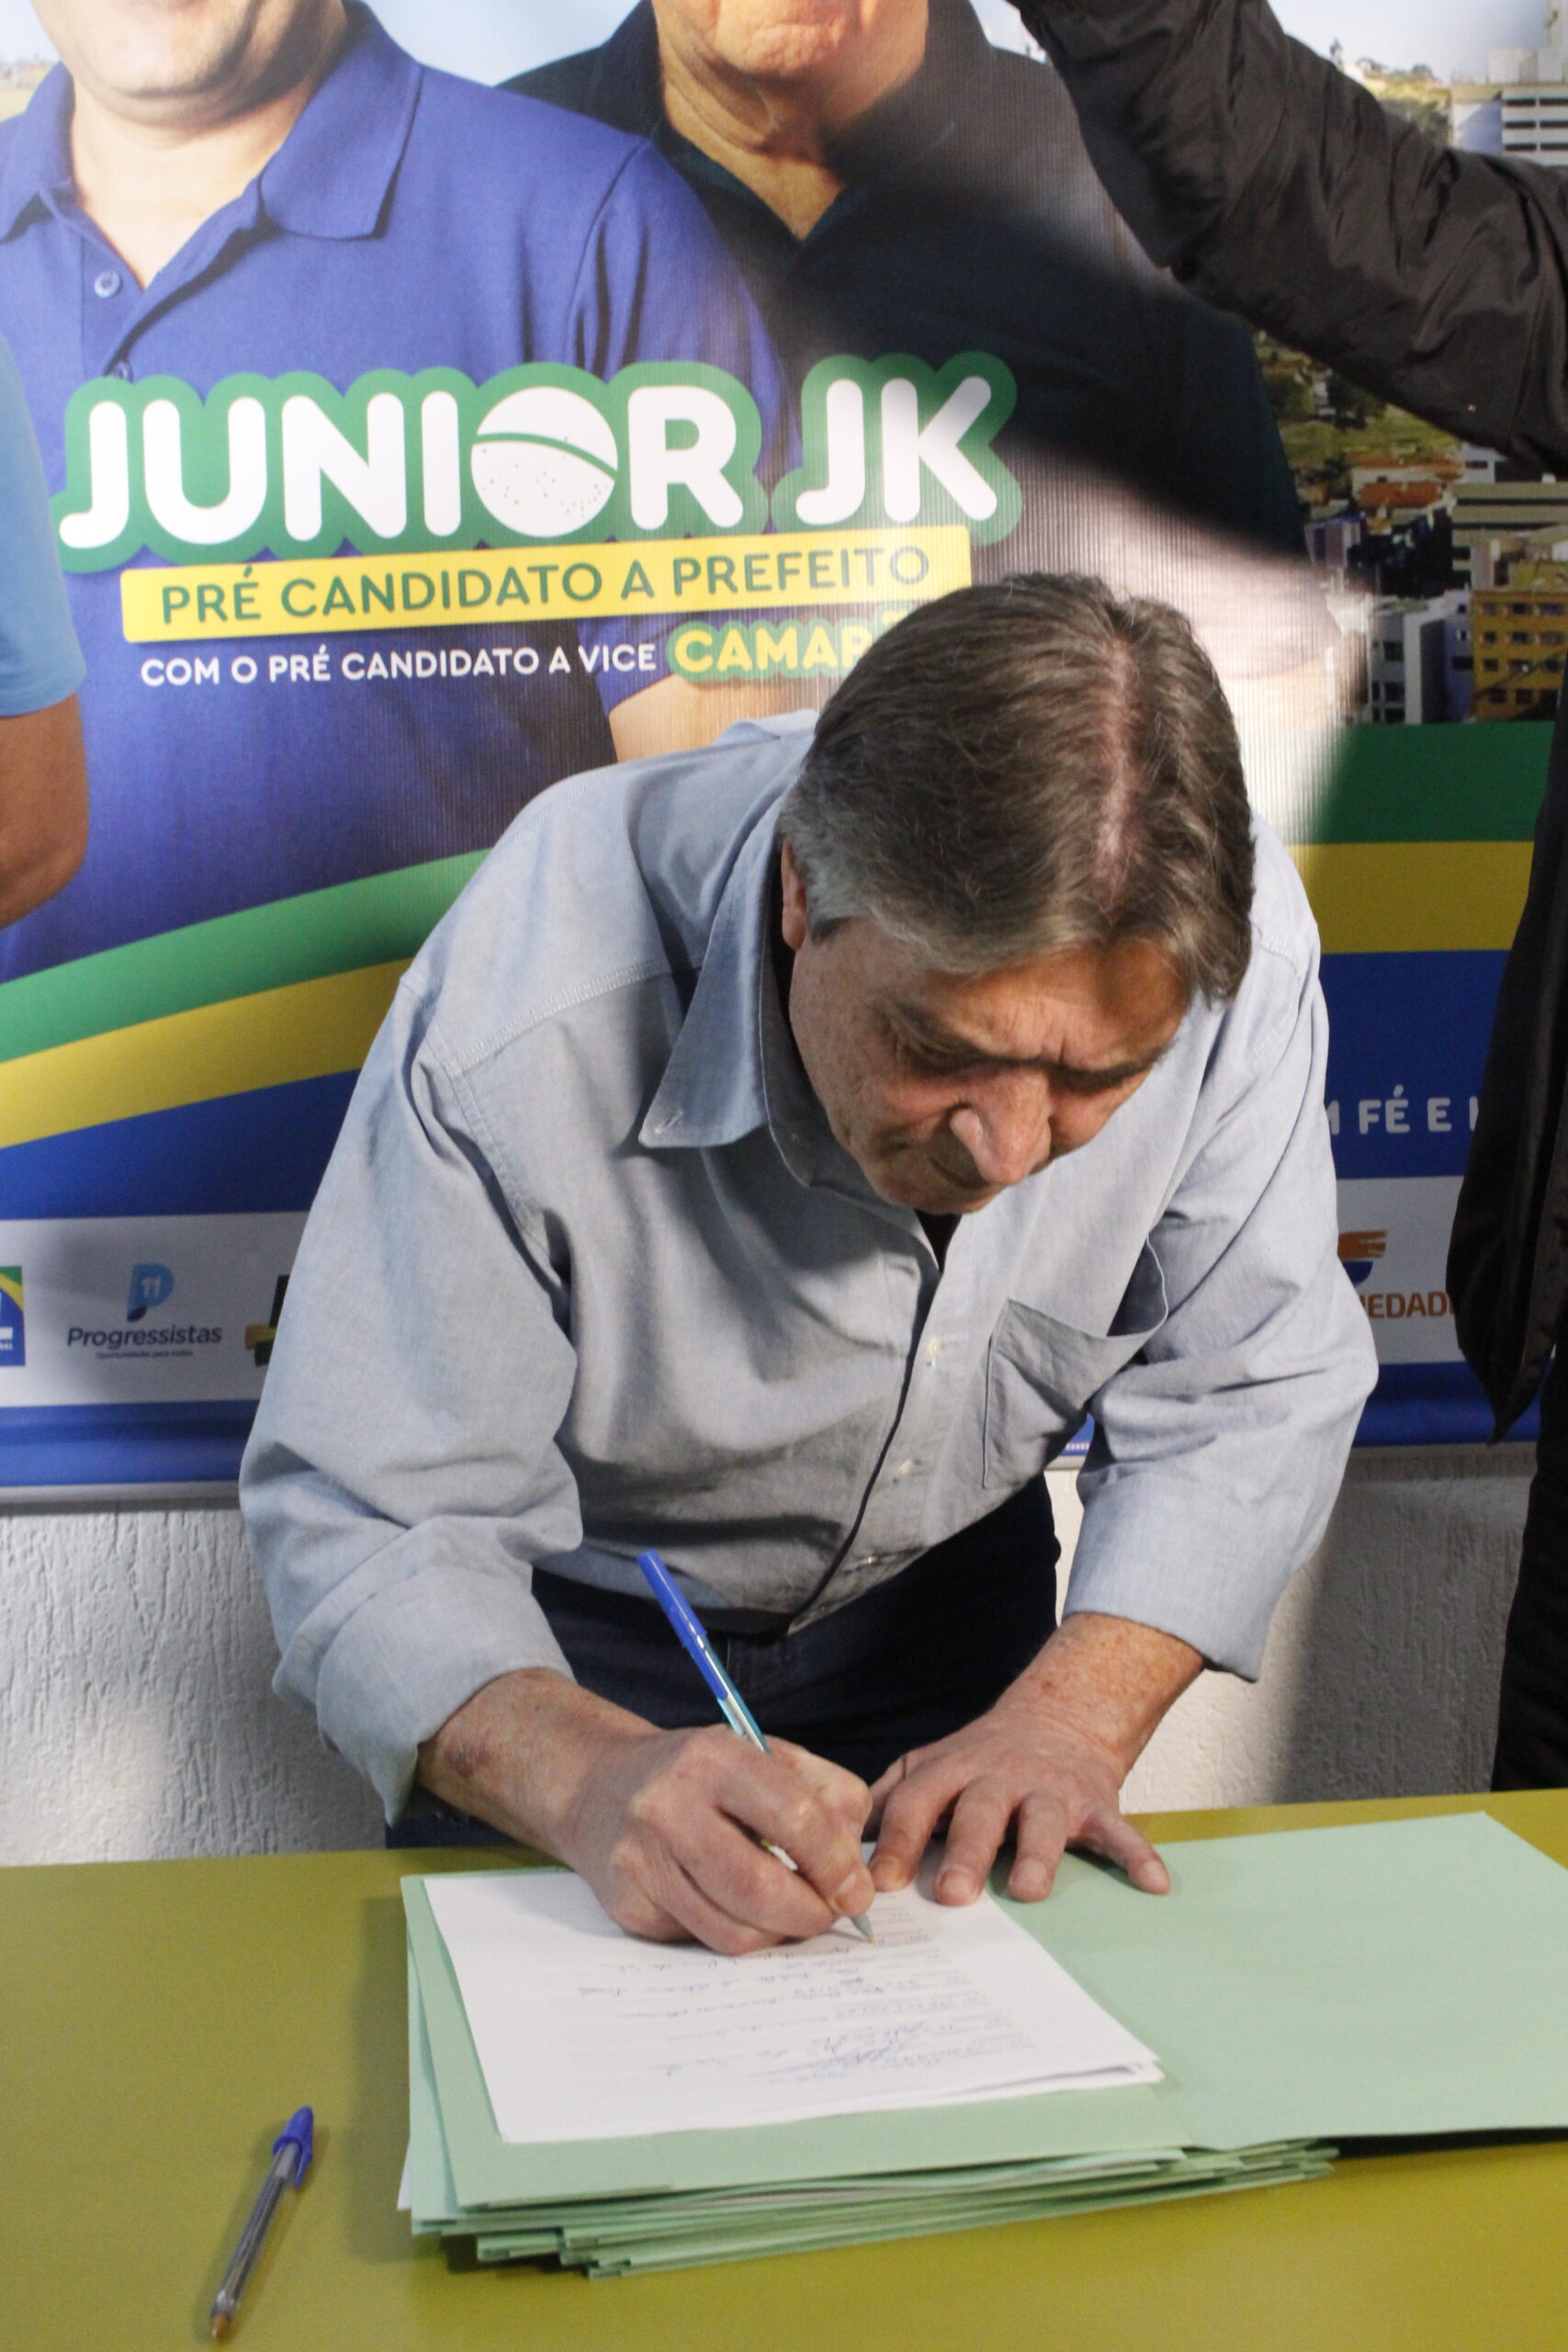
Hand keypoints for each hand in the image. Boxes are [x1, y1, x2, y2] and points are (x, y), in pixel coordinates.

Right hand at [418, 1668, 873, 1953]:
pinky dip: (736, 1934)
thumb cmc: (698, 1774)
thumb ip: (826, 1794)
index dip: (836, 1863)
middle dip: (812, 1913)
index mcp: (712, 1757)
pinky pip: (702, 1942)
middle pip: (761, 1888)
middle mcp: (667, 1806)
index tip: (858, 1889)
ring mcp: (640, 1861)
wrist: (597, 1786)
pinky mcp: (627, 1906)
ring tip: (791, 1914)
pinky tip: (738, 1909)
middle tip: (832, 1914)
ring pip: (733, 1932)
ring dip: (779, 1935)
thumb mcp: (763, 1755)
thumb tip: (857, 1868)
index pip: (794, 1816)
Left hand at [866, 1612, 1201, 1905]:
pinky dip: (1139, 1857)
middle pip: (981, 1812)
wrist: (1059, 1716)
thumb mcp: (929, 1765)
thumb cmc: (981, 1759)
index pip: (917, 1802)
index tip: (877, 1881)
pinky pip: (1121, 1831)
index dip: (896, 1840)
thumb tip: (833, 1840)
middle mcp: (1001, 1778)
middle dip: (966, 1852)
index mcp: (953, 1770)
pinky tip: (1154, 1885)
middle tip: (951, 1895)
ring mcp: (1050, 1790)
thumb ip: (889, 1799)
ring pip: (1045, 1822)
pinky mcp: (1096, 1803)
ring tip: (1032, 1892)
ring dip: (1040, 1856)